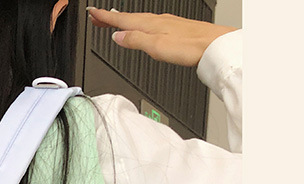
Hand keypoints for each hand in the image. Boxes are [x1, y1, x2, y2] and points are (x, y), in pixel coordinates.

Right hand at [86, 8, 236, 66]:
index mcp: (148, 25)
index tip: (92, 14)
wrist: (212, 45)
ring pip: (137, 20)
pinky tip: (138, 28)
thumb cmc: (188, 46)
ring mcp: (164, 24)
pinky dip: (136, 24)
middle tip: (96, 17)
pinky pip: (147, 23)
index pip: (121, 20)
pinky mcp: (171, 29)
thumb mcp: (155, 47)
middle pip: (127, 18)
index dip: (105, 17)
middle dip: (110, 17)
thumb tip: (117, 37)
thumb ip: (135, 41)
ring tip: (112, 22)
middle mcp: (155, 21)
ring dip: (122, 21)